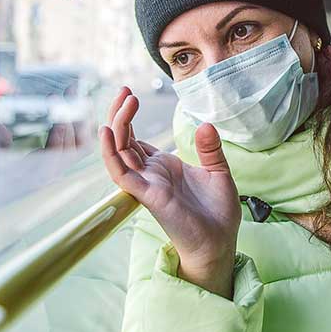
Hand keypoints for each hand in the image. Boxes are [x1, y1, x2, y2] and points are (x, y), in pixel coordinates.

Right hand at [100, 86, 240, 297]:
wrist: (221, 241)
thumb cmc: (218, 212)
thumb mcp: (218, 172)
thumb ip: (210, 149)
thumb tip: (205, 124)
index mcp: (163, 167)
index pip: (134, 139)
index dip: (128, 117)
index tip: (130, 94)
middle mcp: (150, 174)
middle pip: (123, 141)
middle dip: (120, 115)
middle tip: (124, 90)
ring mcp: (147, 184)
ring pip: (119, 153)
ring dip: (117, 126)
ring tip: (124, 103)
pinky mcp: (149, 195)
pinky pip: (122, 173)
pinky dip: (112, 154)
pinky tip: (109, 132)